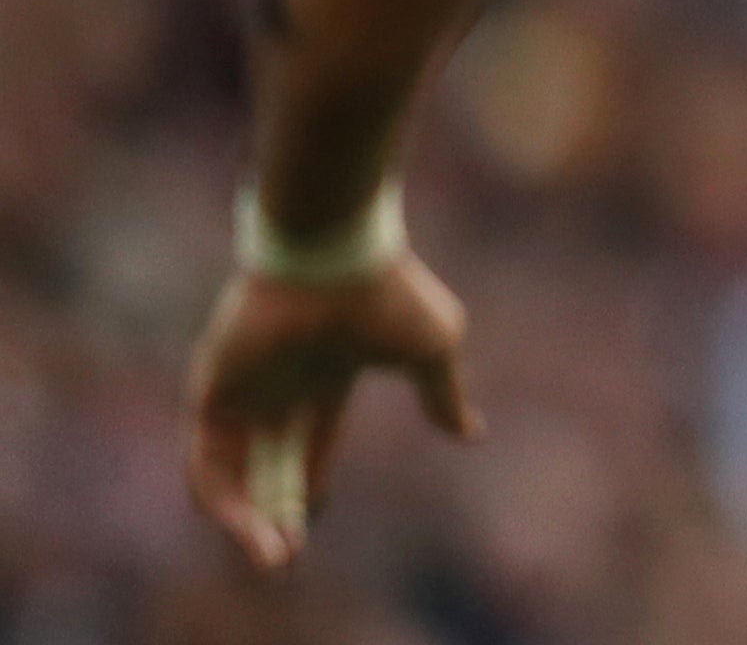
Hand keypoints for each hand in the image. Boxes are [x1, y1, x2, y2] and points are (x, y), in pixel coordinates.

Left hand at [185, 252, 481, 568]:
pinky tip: (246, 524)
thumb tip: (472, 435)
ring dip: (249, 520)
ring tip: (273, 555)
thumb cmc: (389, 295)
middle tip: (284, 562)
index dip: (310, 490)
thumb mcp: (433, 352)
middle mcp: (281, 386)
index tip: (312, 521)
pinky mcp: (214, 390)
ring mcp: (245, 388)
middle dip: (277, 518)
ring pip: (235, 473)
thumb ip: (444, 396)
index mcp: (327, 376)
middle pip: (270, 468)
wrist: (337, 255)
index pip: (310, 448)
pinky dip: (220, 499)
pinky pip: (204, 461)